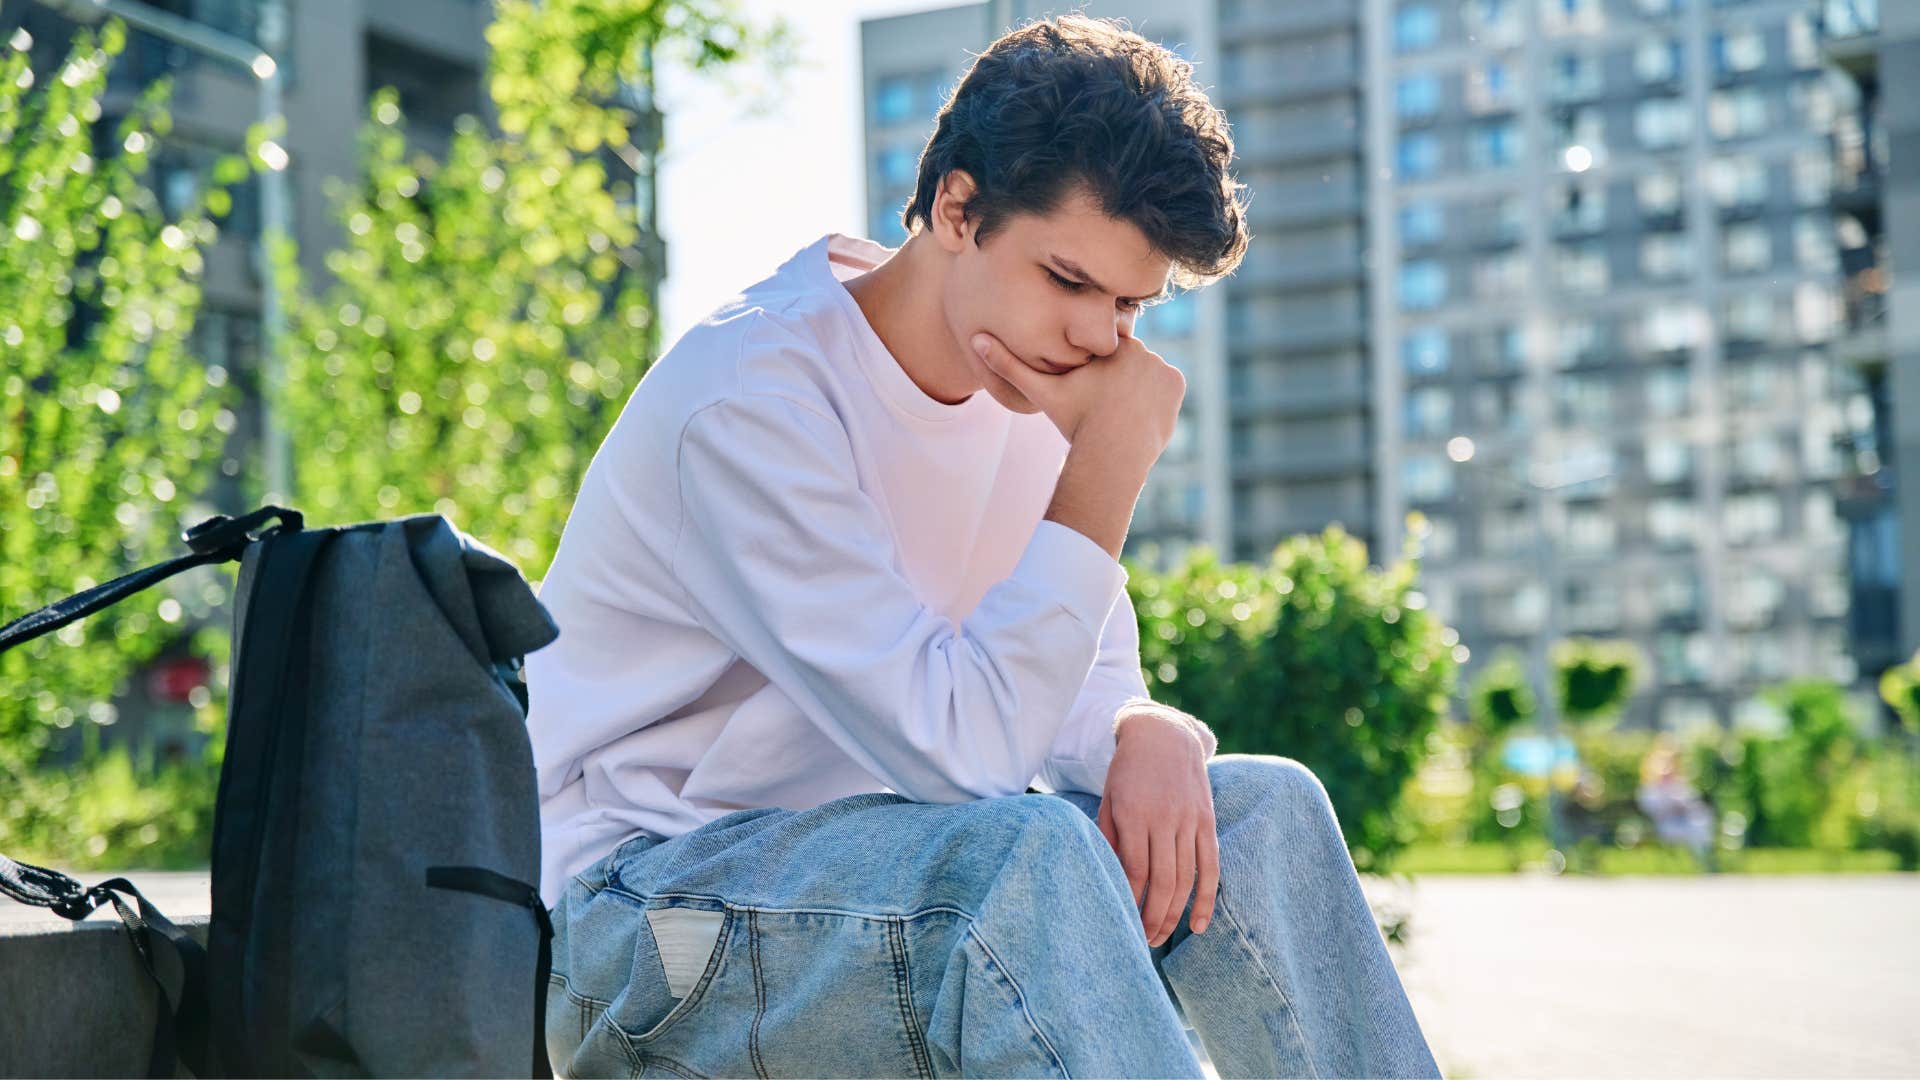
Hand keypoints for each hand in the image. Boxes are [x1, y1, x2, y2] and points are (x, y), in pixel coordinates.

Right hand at [971, 330, 1183, 455]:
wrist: (1112, 454)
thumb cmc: (1074, 422)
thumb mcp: (1040, 392)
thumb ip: (1008, 365)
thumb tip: (975, 339)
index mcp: (1110, 344)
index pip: (1105, 349)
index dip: (1098, 371)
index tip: (1092, 390)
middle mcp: (1141, 348)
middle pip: (1128, 361)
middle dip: (1118, 380)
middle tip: (1106, 406)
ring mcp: (1162, 365)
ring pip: (1146, 373)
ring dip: (1137, 387)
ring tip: (1121, 411)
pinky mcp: (1177, 383)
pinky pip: (1165, 386)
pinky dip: (1156, 397)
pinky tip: (1140, 412)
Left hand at [1096, 706, 1217, 947]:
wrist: (1164, 734)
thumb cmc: (1127, 771)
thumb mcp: (1108, 799)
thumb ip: (1109, 838)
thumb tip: (1109, 880)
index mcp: (1134, 814)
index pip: (1134, 870)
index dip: (1129, 901)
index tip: (1121, 923)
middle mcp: (1165, 818)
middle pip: (1162, 881)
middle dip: (1152, 918)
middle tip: (1142, 942)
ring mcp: (1189, 820)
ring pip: (1186, 879)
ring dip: (1174, 915)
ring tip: (1160, 937)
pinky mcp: (1207, 820)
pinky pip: (1211, 866)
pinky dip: (1206, 899)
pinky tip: (1198, 926)